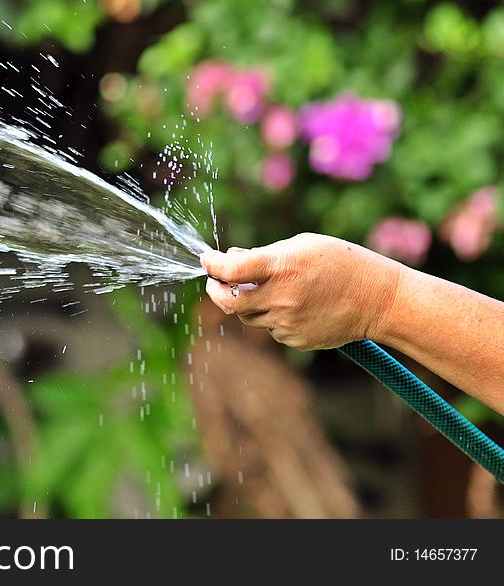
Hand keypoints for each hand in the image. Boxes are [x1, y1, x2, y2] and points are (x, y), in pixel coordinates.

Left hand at [200, 233, 403, 349]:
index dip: (212, 265)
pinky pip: (270, 329)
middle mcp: (282, 297)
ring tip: (266, 288)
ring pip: (249, 317)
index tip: (206, 259)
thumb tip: (230, 260)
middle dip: (215, 291)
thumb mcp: (302, 245)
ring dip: (246, 303)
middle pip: (229, 303)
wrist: (378, 299)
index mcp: (282, 266)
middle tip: (214, 282)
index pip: (232, 270)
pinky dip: (272, 316)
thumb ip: (264, 254)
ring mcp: (288, 322)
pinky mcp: (295, 339)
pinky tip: (295, 305)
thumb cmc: (340, 263)